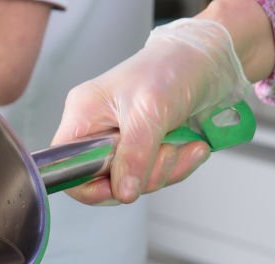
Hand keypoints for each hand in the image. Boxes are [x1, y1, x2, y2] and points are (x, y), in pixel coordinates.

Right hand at [51, 19, 248, 204]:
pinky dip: (178, 165)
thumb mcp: (150, 112)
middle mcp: (98, 131)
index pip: (66, 166)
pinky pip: (155, 175)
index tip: (119, 186)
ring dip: (166, 169)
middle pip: (104, 181)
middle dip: (142, 175)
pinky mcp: (146, 148)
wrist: (208, 58)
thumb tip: (123, 193)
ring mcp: (122, 142)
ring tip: (183, 143)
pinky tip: (192, 146)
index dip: (87, 184)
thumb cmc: (172, 67)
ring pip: (133, 181)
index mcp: (83, 116)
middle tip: (166, 152)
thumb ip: (134, 156)